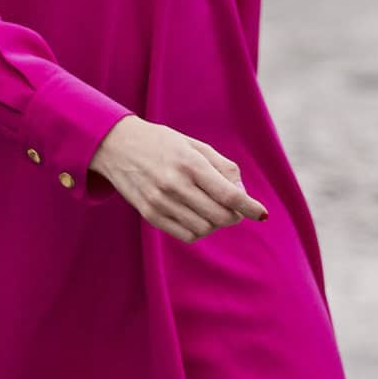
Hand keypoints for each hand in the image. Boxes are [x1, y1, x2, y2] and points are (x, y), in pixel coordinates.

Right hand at [92, 115, 267, 241]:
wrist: (115, 146)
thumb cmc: (161, 143)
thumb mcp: (194, 145)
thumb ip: (222, 167)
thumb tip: (242, 194)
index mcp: (189, 163)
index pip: (228, 194)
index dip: (249, 207)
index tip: (261, 214)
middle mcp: (175, 184)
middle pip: (220, 215)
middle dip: (235, 215)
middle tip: (235, 208)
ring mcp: (161, 202)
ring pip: (205, 228)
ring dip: (216, 223)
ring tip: (211, 208)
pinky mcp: (150, 215)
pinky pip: (186, 235)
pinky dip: (200, 231)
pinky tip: (197, 217)